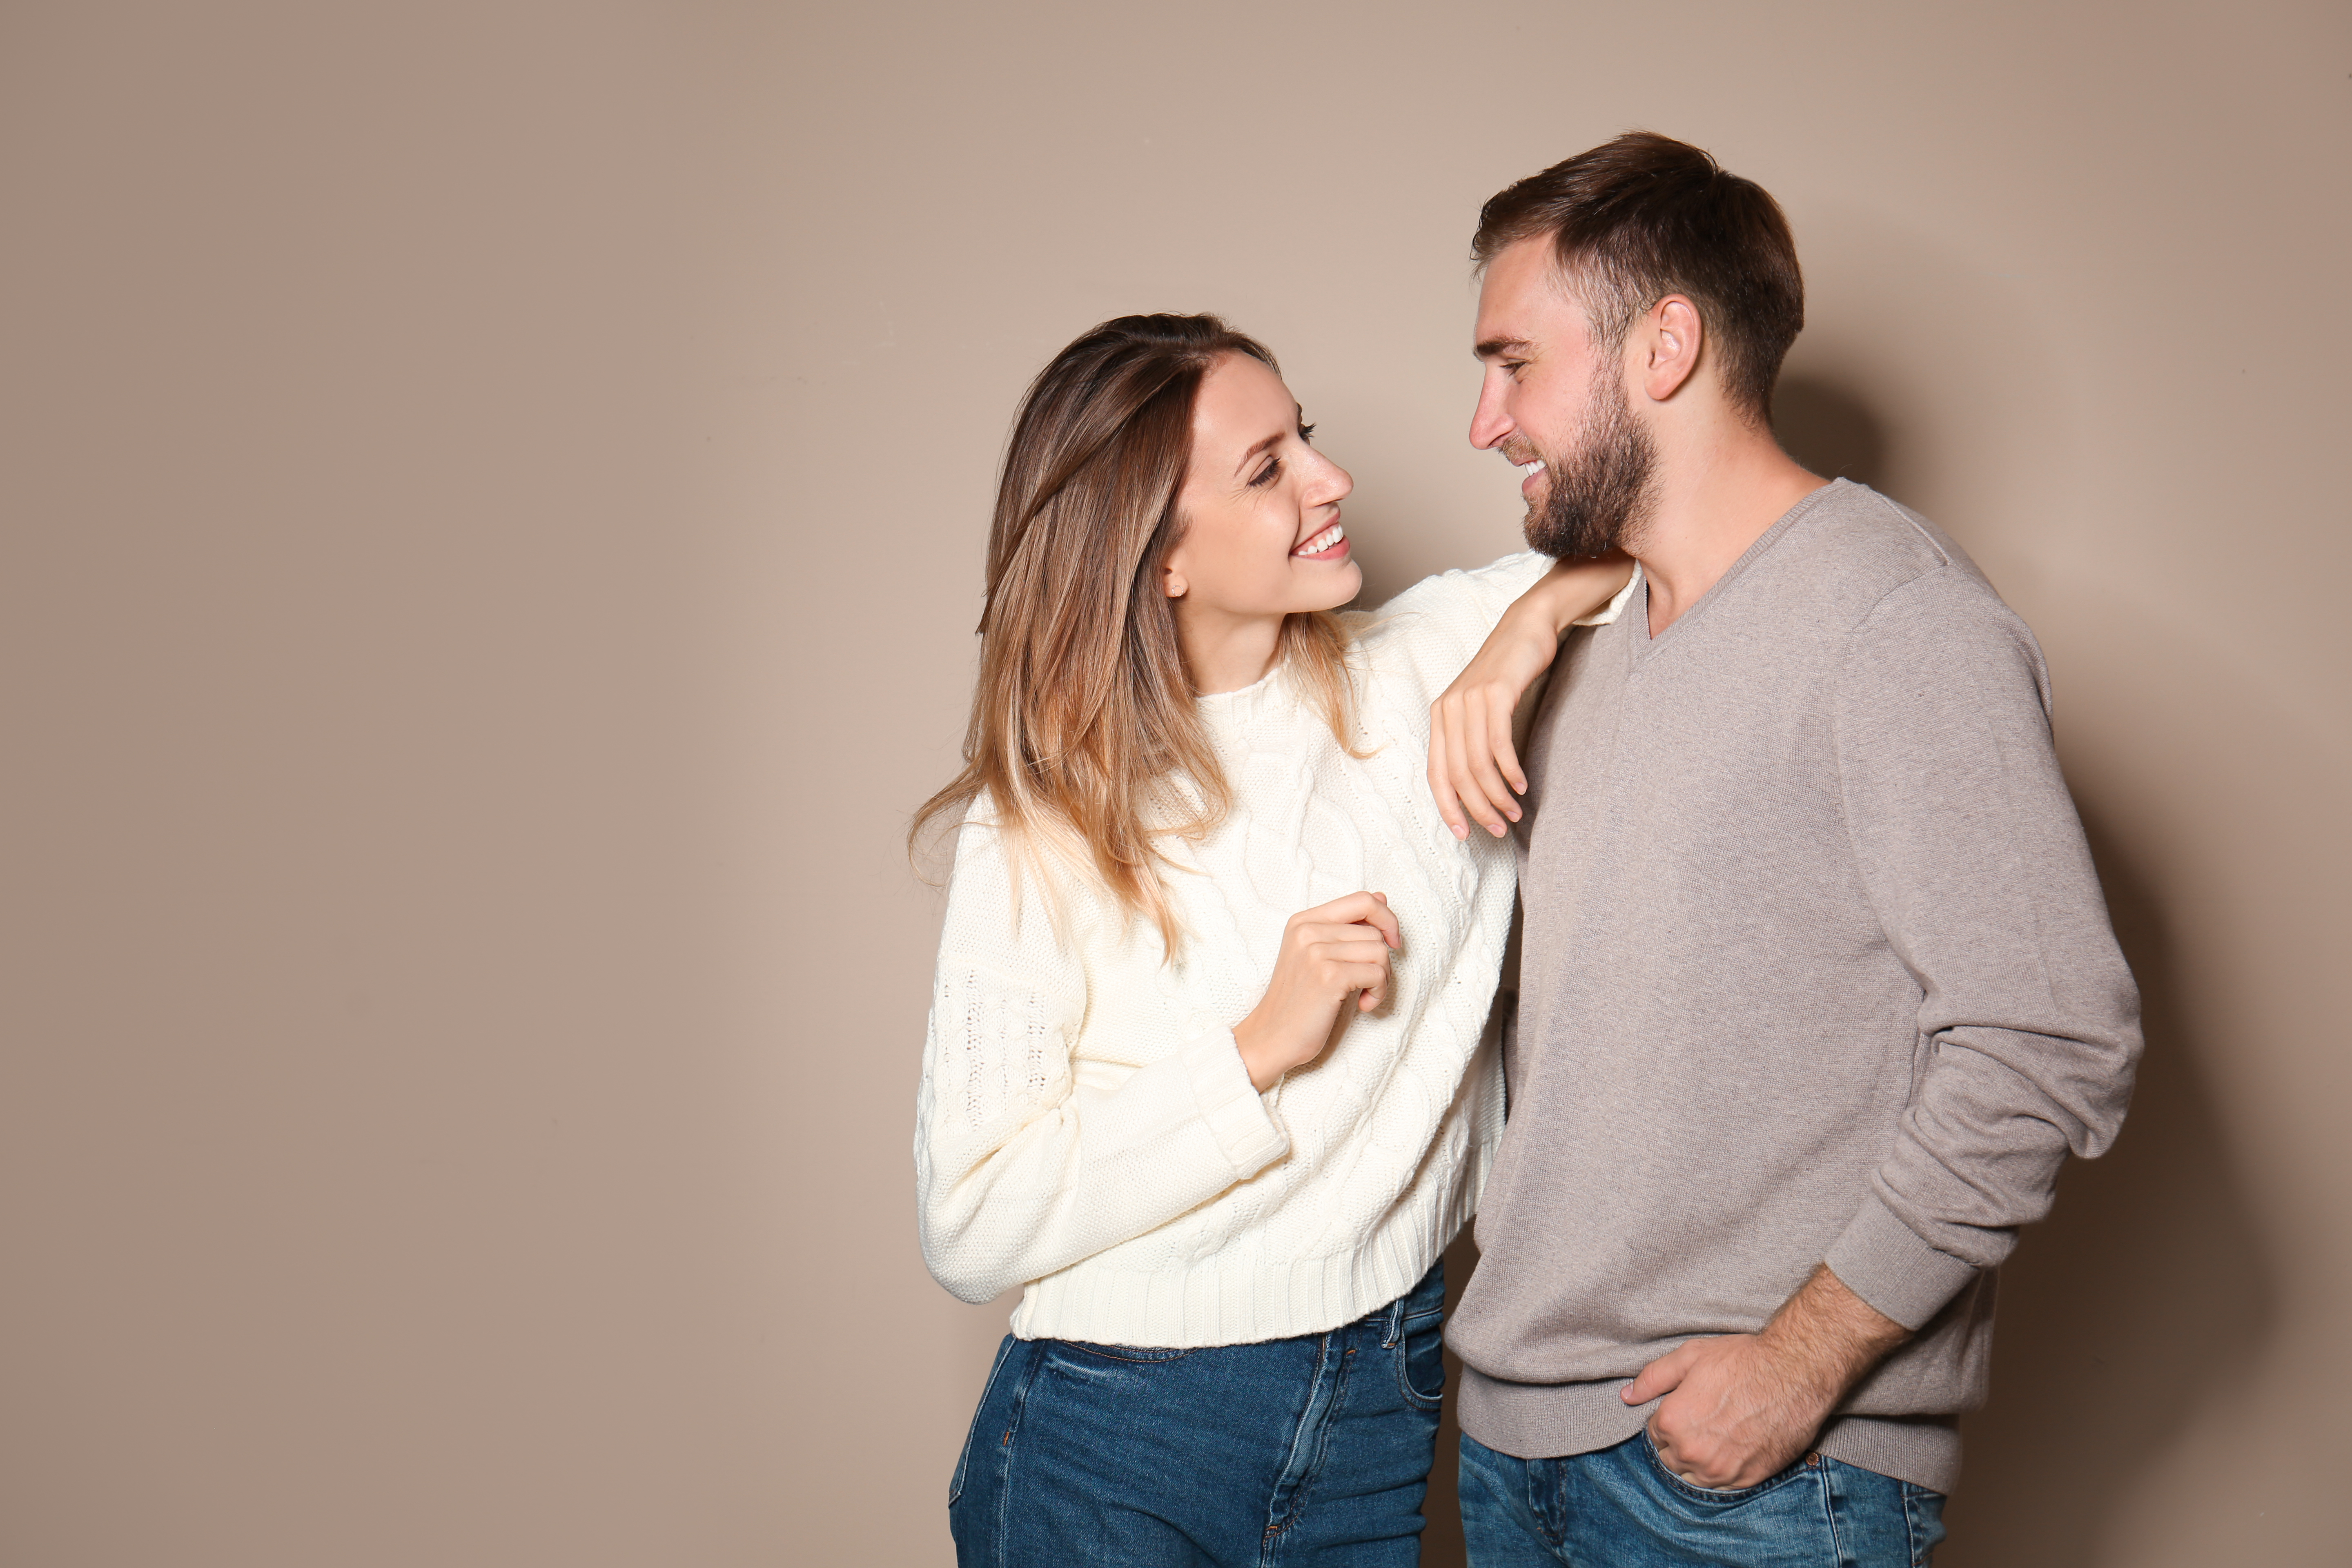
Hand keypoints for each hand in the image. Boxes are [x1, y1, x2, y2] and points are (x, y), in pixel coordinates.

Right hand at [1232, 892, 1400, 1090]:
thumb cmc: (1299, 1001)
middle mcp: (1308, 931)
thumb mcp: (1317, 955)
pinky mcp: (1329, 976)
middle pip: (1374, 931)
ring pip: (1380, 951)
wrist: (1272, 1037)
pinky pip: (1377, 973)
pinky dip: (1379, 993)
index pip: (1361, 899)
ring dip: (1382, 979)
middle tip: (1368, 983)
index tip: (1392, 942)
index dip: (1386, 918)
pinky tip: (1363, 1005)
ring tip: (1364, 995)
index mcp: (1303, 921)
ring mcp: (1316, 952)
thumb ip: (1347, 926)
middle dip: (1382, 960)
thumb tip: (1381, 897)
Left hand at [1428, 555, 1632, 839]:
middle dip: (1476, 808)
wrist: (1525, 628)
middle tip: (1498, 828)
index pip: (1435, 773)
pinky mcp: (1494, 693)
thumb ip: (1472, 740)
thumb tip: (1477, 785)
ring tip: (1513, 812)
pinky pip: (1497, 743)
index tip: (1463, 833)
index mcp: (1440, 717)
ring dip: (1496, 794)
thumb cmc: (1507, 674)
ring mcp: (1469, 700)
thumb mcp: (1481, 708)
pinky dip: (1509, 769)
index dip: (1447, 807)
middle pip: (1456, 774)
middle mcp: (1447, 709)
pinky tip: (1521, 784)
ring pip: (1476, 763)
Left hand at [1623, 1265, 1908, 1490]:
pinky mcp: (1747, 1479)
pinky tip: (1732, 1448)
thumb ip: (1653, 1378)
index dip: (1668, 1417)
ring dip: (1697, 1459)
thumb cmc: (1742, 1361)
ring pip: (1693, 1475)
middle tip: (1702, 1418)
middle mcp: (1692, 1453)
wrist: (1795, 1374)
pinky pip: (1720, 1485)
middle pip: (1670, 1457)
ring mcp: (1721, 1470)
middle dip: (1678, 1440)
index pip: (1654, 1432)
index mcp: (1673, 1422)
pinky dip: (1721, 1471)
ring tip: (1716, 1433)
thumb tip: (1626, 1395)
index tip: (1685, 1406)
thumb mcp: (1690, 1357)